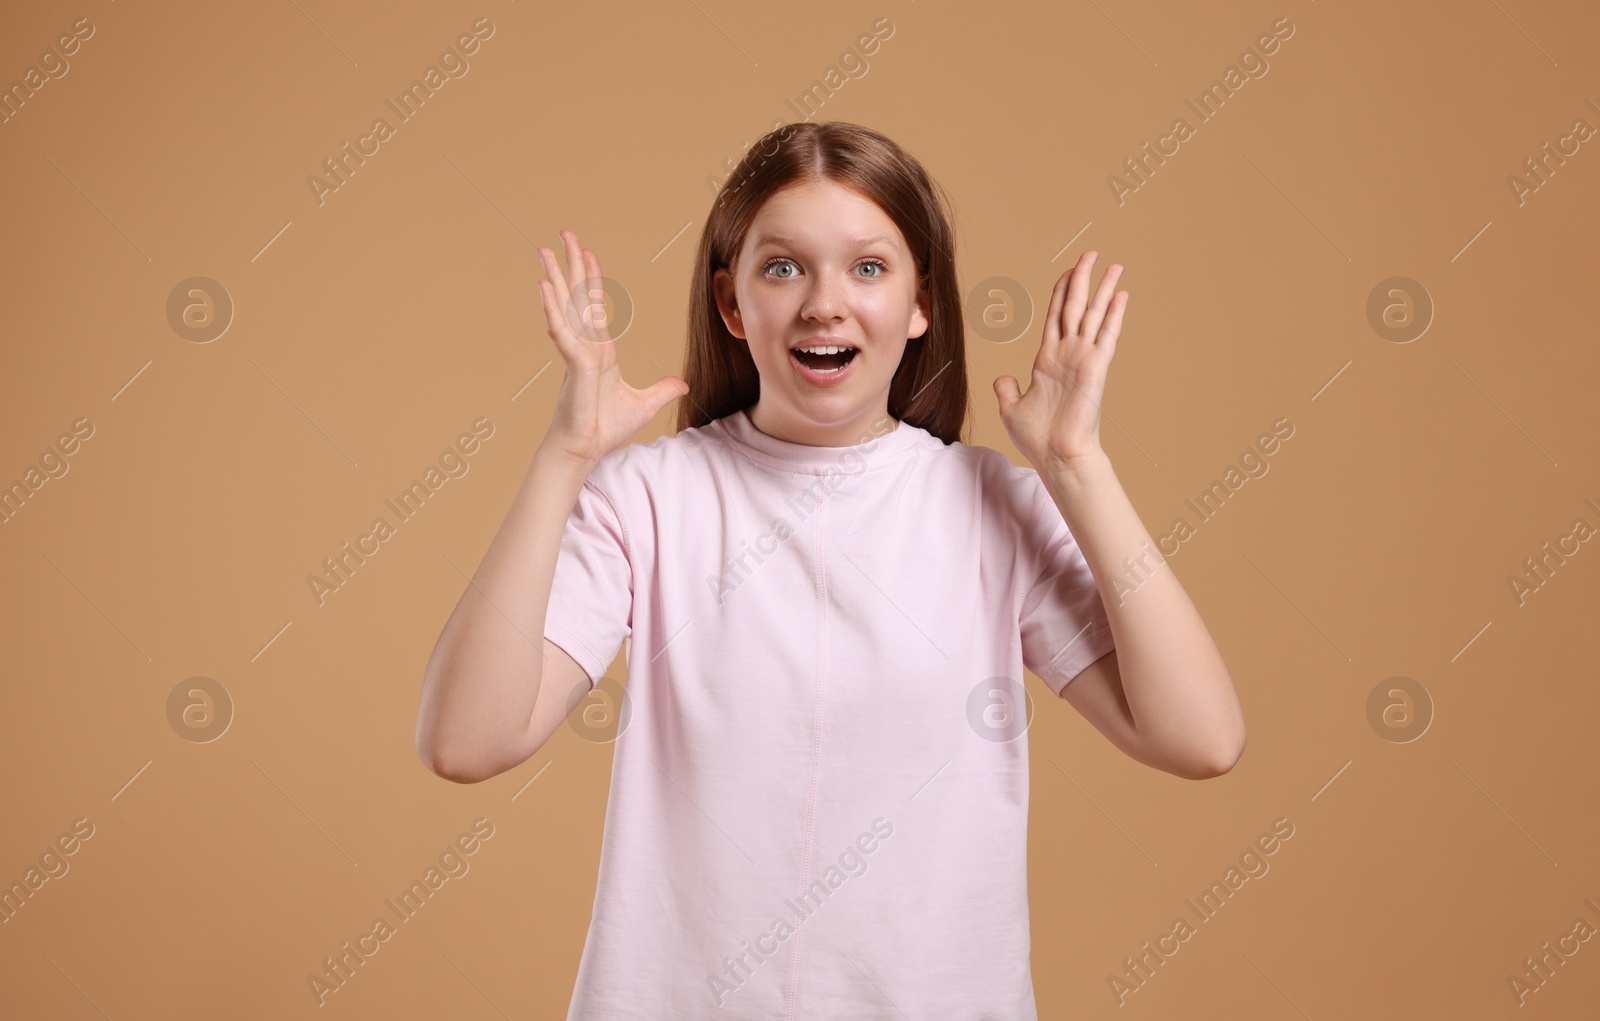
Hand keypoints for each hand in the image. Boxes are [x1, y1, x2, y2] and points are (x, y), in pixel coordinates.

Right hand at [536, 229, 687, 468]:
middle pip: (578, 295)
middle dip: (572, 264)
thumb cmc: (605, 428)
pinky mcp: (572, 363)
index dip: (593, 278)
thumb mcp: (644, 404)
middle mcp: (585, 344)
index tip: (588, 252)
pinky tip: (544, 286)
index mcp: (600, 350)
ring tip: (543, 249)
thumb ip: (662, 390)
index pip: (596, 305)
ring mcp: (576, 351)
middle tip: (563, 234)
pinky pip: (561, 330)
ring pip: (565, 306)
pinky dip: (553, 308)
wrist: (586, 449)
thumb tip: (682, 383)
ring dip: (555, 276)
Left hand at [993, 251, 1127, 472]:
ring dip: (1102, 288)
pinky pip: (1106, 334)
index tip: (1068, 271)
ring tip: (1114, 264)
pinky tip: (1121, 294)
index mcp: (1047, 360)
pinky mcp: (1096, 367)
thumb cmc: (1037, 438)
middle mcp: (1067, 354)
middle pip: (1075, 307)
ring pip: (1093, 314)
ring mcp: (1083, 359)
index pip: (1056, 317)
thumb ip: (1008, 390)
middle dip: (1082, 279)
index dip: (1061, 292)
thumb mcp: (1012, 408)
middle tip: (1090, 253)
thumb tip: (1002, 379)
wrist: (1055, 455)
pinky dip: (1114, 313)